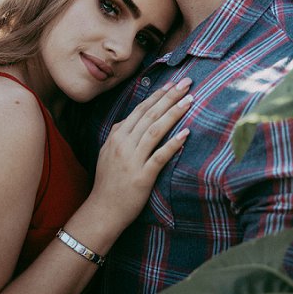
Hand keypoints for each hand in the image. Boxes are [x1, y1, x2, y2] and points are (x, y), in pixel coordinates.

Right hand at [90, 78, 192, 227]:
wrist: (103, 210)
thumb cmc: (108, 182)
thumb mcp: (107, 153)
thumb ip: (117, 135)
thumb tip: (127, 121)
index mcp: (117, 136)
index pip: (140, 110)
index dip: (158, 95)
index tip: (173, 84)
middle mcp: (124, 144)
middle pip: (150, 115)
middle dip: (169, 97)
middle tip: (187, 83)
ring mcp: (132, 160)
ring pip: (155, 131)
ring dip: (173, 114)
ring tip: (190, 101)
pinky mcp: (142, 176)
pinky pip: (159, 157)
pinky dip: (172, 144)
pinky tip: (186, 134)